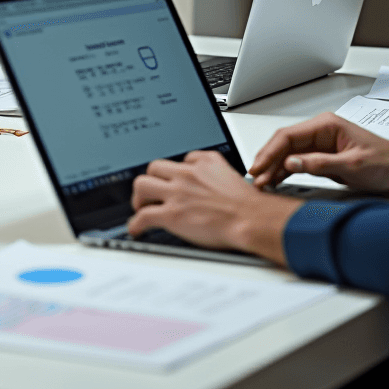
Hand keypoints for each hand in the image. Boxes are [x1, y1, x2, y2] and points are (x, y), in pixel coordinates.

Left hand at [127, 151, 299, 263]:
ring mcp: (177, 193)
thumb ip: (217, 172)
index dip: (175, 172)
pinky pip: (144, 216)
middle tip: (151, 193)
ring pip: (141, 185)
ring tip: (141, 207)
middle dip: (151, 181)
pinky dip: (135, 223)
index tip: (172, 180)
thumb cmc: (248, 205)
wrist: (252, 219)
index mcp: (203, 163)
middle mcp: (187, 174)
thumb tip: (214, 179)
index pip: (181, 159)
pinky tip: (136, 228)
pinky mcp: (172, 214)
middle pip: (154, 167)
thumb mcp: (232, 175)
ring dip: (139, 198)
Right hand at [249, 112, 388, 192]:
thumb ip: (319, 164)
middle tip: (255, 177)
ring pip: (287, 152)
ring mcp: (320, 143)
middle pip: (283, 143)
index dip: (269, 153)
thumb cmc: (387, 162)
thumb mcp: (352, 166)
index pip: (288, 136)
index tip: (259, 167)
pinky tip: (275, 179)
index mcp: (326, 126)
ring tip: (261, 182)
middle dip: (267, 160)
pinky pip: (296, 161)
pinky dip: (284, 170)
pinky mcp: (322, 155)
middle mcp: (320, 131)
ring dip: (273, 166)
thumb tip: (290, 163)